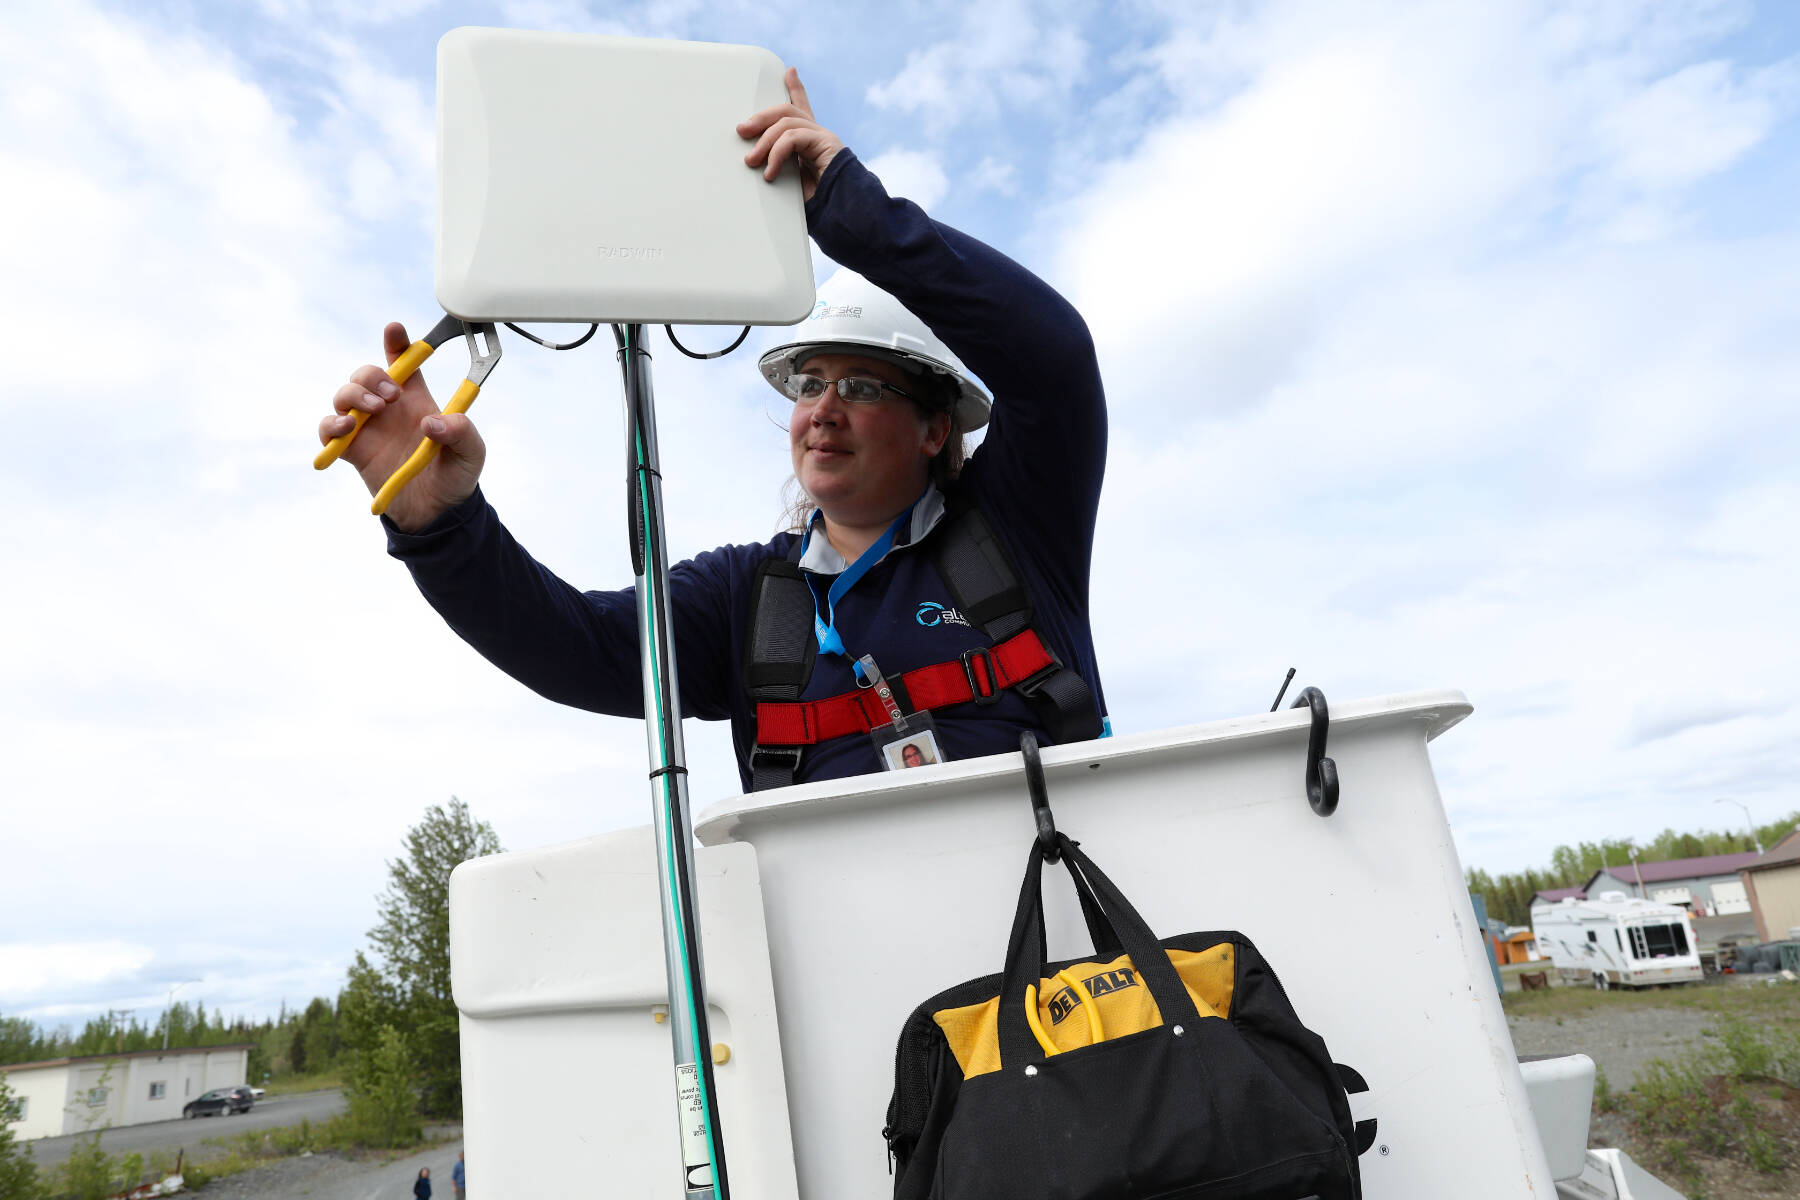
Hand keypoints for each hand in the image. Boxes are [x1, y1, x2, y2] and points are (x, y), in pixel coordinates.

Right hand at [319, 322, 485, 531]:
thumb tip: (431, 423)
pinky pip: (329, 429)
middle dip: (373, 375)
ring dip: (354, 394)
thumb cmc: (455, 477)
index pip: (405, 363)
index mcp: (417, 400)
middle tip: (391, 396)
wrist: (436, 514)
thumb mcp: (471, 453)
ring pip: (344, 394)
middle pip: (367, 373)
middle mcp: (390, 409)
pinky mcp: (353, 450)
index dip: (397, 343)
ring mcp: (368, 428)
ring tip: (374, 409)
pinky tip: (347, 428)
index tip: (394, 330)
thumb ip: (461, 432)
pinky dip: (331, 424)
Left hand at [738, 67, 843, 202]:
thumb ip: (778, 168)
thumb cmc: (818, 208)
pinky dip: (777, 153)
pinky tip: (771, 172)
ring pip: (786, 121)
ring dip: (764, 141)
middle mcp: (818, 135)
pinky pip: (793, 137)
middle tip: (741, 131)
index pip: (802, 108)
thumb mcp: (789, 184)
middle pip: (786, 110)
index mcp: (811, 143)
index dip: (797, 88)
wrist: (842, 217)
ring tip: (752, 161)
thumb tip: (753, 161)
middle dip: (761, 117)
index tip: (789, 72)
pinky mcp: (826, 143)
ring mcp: (823, 137)